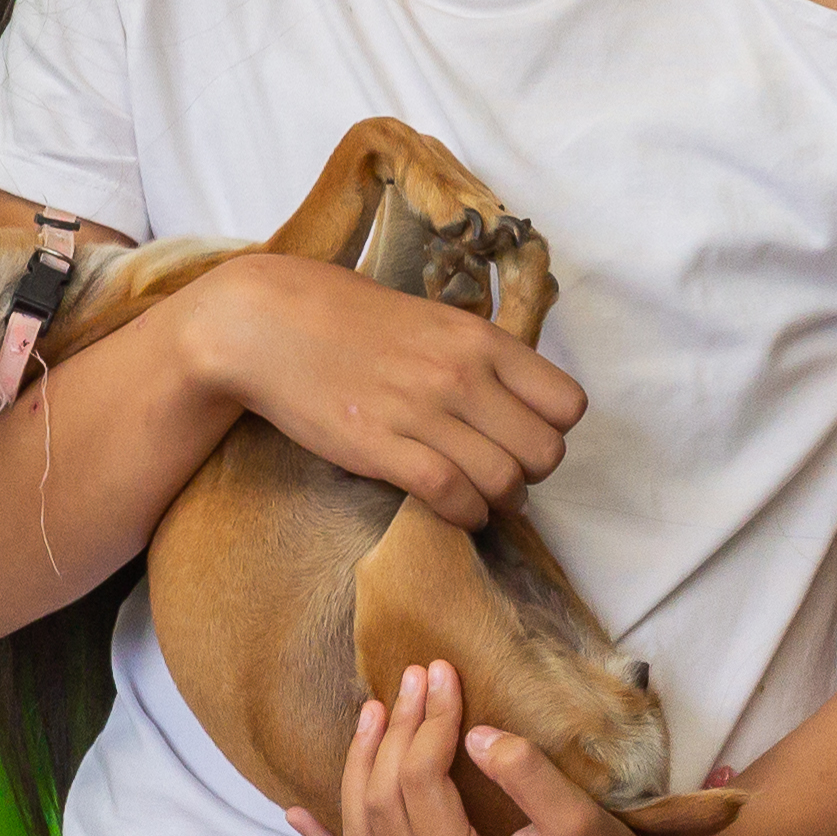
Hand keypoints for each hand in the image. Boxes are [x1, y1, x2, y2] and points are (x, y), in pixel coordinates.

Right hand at [176, 251, 582, 530]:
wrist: (269, 324)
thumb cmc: (349, 319)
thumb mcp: (432, 320)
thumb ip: (478, 356)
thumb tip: (519, 398)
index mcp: (480, 339)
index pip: (567, 403)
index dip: (554, 430)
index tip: (528, 435)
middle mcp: (460, 374)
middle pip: (544, 453)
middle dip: (532, 474)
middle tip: (508, 473)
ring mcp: (420, 412)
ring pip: (503, 481)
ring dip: (501, 502)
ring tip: (485, 499)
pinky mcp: (380, 447)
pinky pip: (449, 496)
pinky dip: (465, 516)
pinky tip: (458, 511)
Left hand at [288, 661, 689, 835]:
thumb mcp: (577, 820)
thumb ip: (523, 772)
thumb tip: (472, 733)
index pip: (421, 783)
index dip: (430, 721)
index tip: (445, 671)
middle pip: (385, 801)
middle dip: (398, 732)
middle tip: (417, 676)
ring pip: (365, 832)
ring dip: (362, 768)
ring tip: (376, 711)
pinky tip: (298, 818)